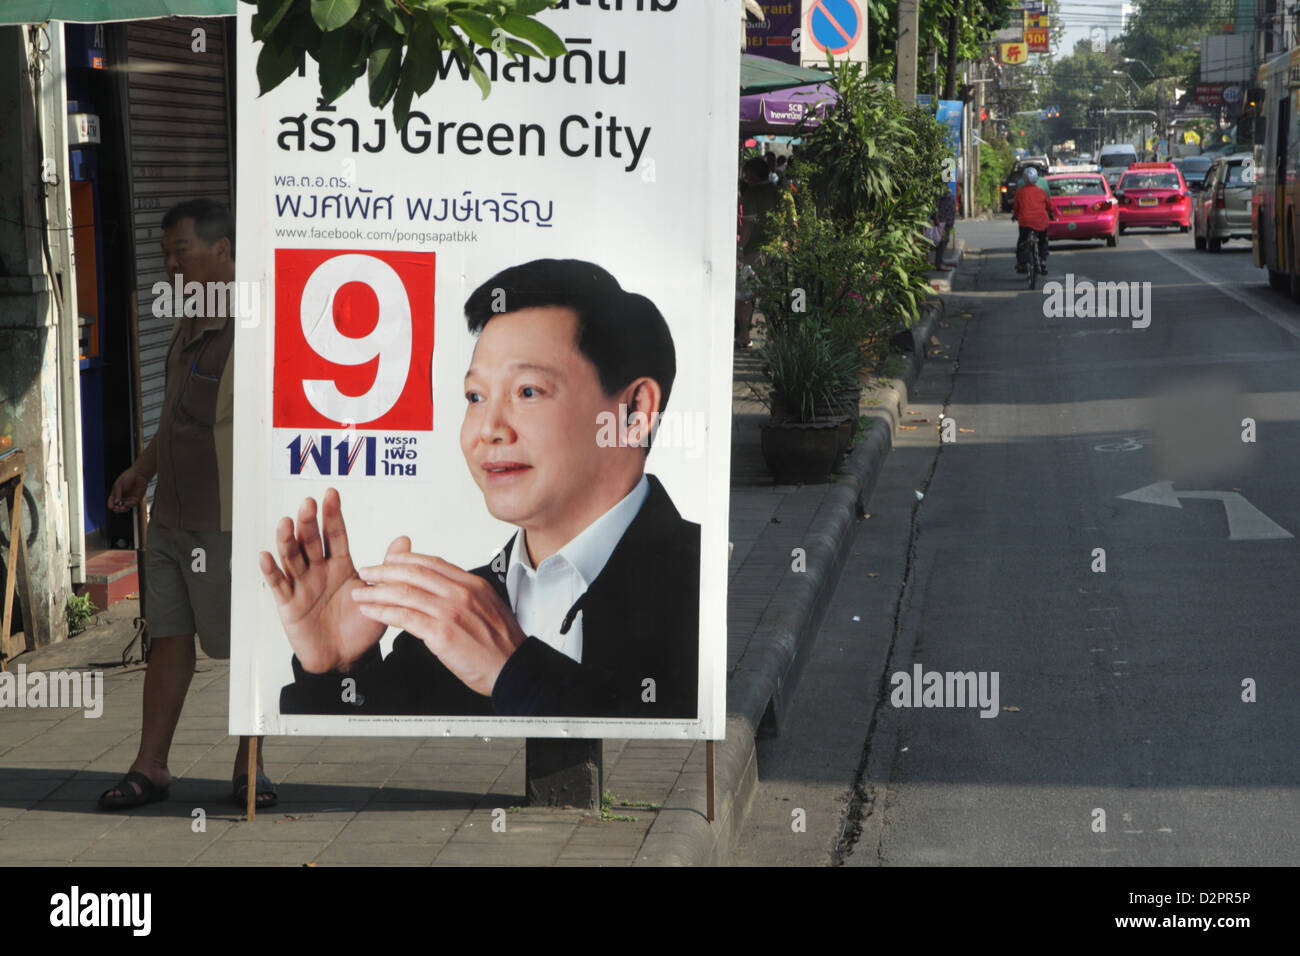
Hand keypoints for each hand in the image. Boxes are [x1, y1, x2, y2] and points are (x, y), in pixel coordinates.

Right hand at [107, 467, 147, 512]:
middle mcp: (121, 498)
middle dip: (117, 509)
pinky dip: (131, 504)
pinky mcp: (136, 500)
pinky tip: (131, 500)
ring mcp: (129, 499)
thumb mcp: (119, 484)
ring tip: (123, 507)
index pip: (111, 502)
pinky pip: (132, 505)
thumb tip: (116, 502)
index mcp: (115, 494)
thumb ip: (117, 493)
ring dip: (124, 508)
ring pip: (125, 508)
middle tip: (117, 508)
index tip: (111, 507)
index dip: (110, 505)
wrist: (139, 474)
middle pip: (117, 507)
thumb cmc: (127, 478)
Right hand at [258, 488, 397, 673]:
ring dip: (287, 540)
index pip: (335, 535)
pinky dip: (271, 571)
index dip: (332, 515)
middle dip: (309, 522)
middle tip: (309, 503)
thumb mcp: (380, 595)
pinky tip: (266, 556)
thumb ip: (387, 567)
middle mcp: (319, 570)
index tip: (331, 494)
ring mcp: (302, 585)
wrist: (347, 658)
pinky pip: (278, 586)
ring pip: (292, 558)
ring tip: (287, 523)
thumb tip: (404, 539)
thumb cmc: (361, 626)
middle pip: (311, 541)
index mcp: (340, 565)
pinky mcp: (288, 604)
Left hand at [351, 551, 526, 696]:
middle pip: (414, 574)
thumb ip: (466, 594)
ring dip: (377, 591)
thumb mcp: (489, 607)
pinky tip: (372, 612)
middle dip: (385, 571)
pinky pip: (405, 617)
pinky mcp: (442, 633)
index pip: (433, 563)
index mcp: (473, 584)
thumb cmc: (502, 645)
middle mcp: (461, 593)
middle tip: (367, 571)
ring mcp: (451, 612)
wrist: (513, 669)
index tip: (390, 560)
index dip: (406, 559)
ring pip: (405, 594)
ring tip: (361, 593)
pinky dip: (384, 612)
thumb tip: (446, 588)